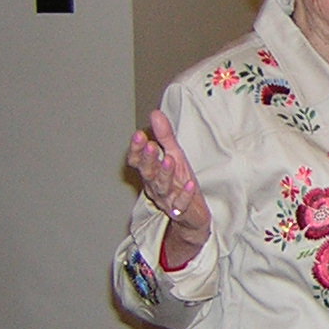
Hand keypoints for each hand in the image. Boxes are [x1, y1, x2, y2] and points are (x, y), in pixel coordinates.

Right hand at [126, 110, 210, 262]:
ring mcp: (167, 199)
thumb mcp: (174, 155)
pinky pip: (181, 204)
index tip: (139, 135)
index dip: (136, 149)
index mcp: (151, 172)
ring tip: (169, 160)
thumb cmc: (180, 183)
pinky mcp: (182, 210)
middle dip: (147, 160)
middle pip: (147, 173)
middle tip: (149, 146)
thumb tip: (156, 114)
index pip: (138, 161)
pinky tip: (189, 184)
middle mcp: (155, 186)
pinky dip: (184, 195)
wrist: (192, 215)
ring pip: (162, 188)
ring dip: (164, 174)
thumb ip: (165, 136)